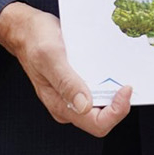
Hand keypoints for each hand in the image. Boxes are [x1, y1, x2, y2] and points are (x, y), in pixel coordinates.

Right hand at [0, 1, 131, 136]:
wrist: (26, 30)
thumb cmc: (34, 42)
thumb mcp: (50, 57)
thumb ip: (67, 82)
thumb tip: (85, 106)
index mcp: (61, 105)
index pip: (97, 124)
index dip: (116, 111)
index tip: (125, 89)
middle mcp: (68, 105)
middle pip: (104, 117)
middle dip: (119, 102)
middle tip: (126, 80)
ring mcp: (73, 95)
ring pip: (104, 103)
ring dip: (115, 91)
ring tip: (121, 73)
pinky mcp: (78, 83)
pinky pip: (99, 88)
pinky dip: (109, 81)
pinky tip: (112, 68)